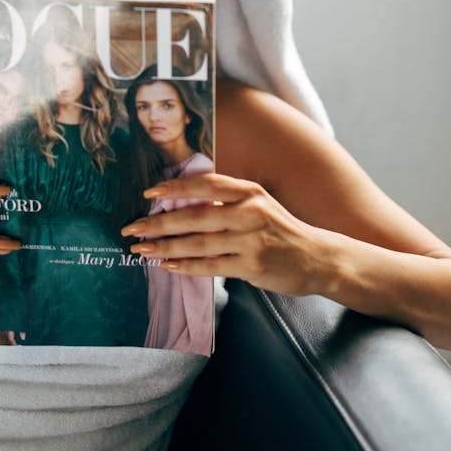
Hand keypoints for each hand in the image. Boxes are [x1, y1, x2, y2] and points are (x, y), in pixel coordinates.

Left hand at [121, 174, 330, 296]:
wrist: (318, 257)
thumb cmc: (279, 229)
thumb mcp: (258, 204)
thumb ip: (225, 201)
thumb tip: (181, 201)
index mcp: (248, 191)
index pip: (206, 183)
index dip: (176, 187)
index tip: (149, 194)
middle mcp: (250, 212)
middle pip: (195, 215)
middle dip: (158, 223)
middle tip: (132, 228)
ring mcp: (251, 240)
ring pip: (198, 243)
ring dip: (165, 247)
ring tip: (141, 250)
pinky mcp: (252, 266)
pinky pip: (211, 266)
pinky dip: (186, 266)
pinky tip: (167, 266)